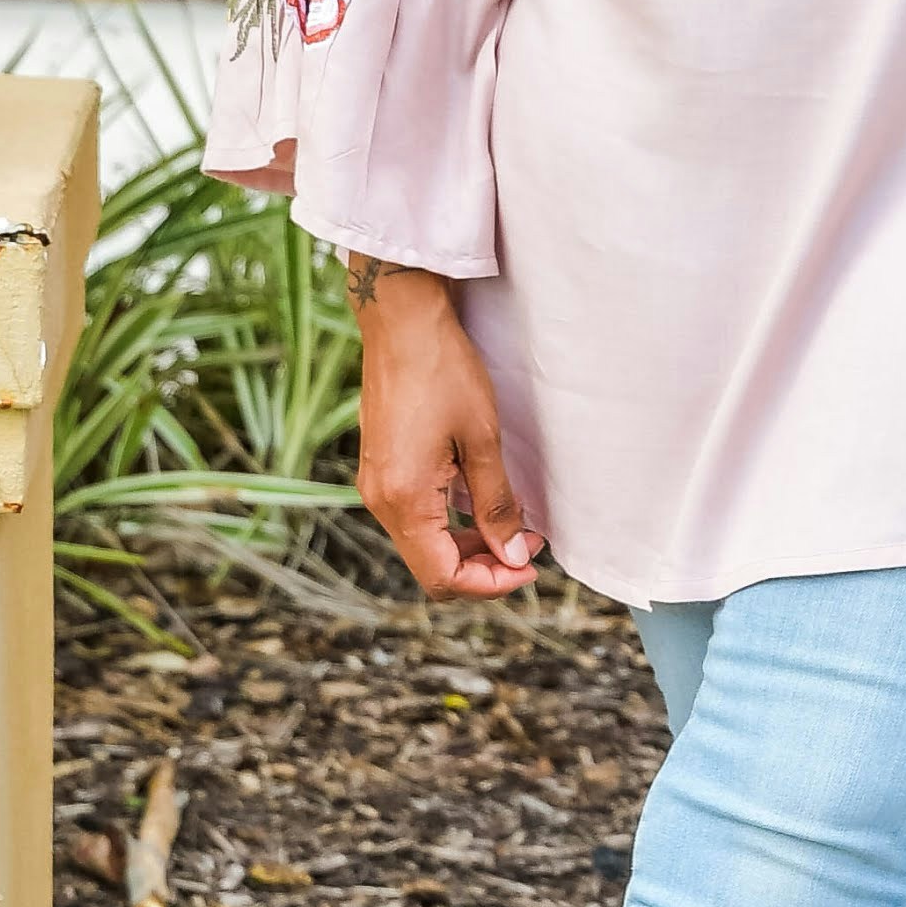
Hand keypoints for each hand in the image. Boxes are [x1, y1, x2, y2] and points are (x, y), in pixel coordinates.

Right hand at [346, 260, 545, 596]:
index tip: (529, 568)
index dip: (490, 585)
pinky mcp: (380, 468)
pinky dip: (448, 522)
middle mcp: (381, 501)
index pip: (444, 577)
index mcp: (403, 500)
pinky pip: (414, 516)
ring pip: (422, 543)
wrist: (402, 321)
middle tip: (528, 548)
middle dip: (482, 568)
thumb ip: (497, 506)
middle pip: (431, 567)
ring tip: (511, 527)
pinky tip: (478, 502)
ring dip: (466, 546)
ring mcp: (376, 485)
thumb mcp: (482, 441)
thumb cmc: (443, 372)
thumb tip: (515, 555)